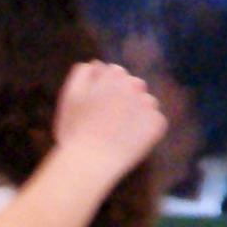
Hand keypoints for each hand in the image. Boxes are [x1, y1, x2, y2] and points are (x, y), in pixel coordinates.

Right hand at [54, 57, 168, 181]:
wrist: (90, 162)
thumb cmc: (75, 130)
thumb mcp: (69, 96)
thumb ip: (82, 74)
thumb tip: (97, 64)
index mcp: (113, 75)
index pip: (116, 72)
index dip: (106, 87)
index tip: (99, 103)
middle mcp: (134, 85)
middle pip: (134, 85)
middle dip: (124, 96)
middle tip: (109, 117)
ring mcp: (148, 105)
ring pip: (146, 102)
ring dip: (137, 111)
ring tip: (120, 130)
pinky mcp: (157, 124)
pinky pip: (155, 121)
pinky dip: (146, 128)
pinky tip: (131, 139)